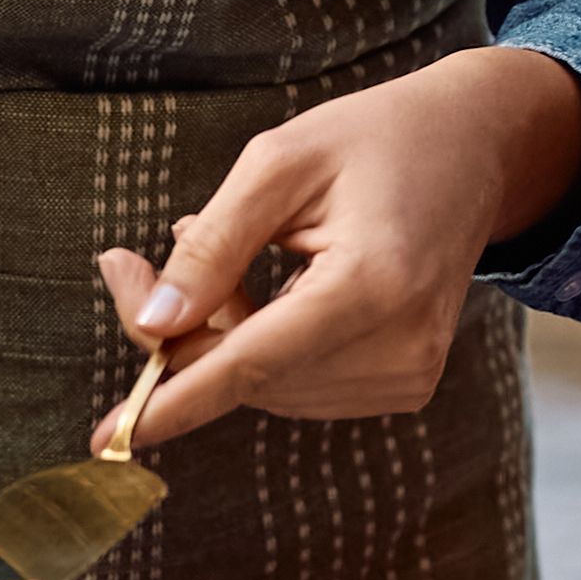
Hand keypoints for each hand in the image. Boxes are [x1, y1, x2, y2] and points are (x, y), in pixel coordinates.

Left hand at [86, 47, 580, 448]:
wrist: (474, 149)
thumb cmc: (372, 140)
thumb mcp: (279, 163)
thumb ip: (212, 247)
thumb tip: (153, 326)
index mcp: (374, 285)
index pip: (252, 362)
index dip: (174, 400)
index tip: (106, 439)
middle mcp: (401, 347)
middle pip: (249, 375)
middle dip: (181, 332)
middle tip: (133, 262)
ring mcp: (410, 374)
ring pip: (267, 387)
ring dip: (224, 335)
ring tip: (237, 256)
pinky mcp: (407, 384)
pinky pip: (298, 385)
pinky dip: (264, 347)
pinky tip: (277, 287)